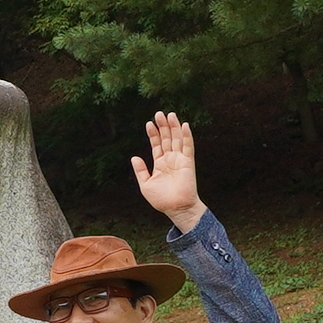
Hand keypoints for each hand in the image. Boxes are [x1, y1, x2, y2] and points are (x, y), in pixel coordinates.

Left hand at [132, 111, 204, 232]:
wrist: (176, 208)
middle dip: (163, 126)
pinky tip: (184, 125)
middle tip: (159, 113)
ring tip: (170, 114)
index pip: (157, 145)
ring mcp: (179, 160)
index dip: (153, 134)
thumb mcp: (145, 184)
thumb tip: (134, 157)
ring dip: (174, 127)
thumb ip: (140, 170)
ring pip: (177, 139)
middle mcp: (170, 159)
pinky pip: (188, 146)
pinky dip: (186, 136)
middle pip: (167, 138)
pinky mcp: (188, 162)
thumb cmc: (161, 199)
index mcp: (160, 164)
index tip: (149, 123)